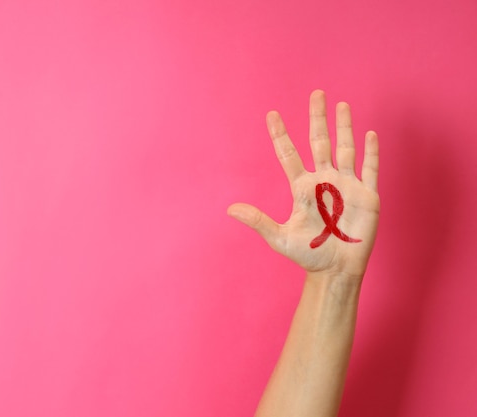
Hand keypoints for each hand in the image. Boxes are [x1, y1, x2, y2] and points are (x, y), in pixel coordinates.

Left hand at [227, 90, 378, 279]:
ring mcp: (346, 186)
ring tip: (341, 105)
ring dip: (344, 127)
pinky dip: (371, 153)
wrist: (336, 271)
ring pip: (345, 149)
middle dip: (317, 118)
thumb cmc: (308, 254)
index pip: (289, 155)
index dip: (281, 135)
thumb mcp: (279, 238)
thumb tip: (229, 209)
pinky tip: (369, 135)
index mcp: (302, 188)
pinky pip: (370, 169)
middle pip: (319, 142)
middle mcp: (324, 181)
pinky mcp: (367, 196)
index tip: (272, 114)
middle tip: (316, 93)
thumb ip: (257, 220)